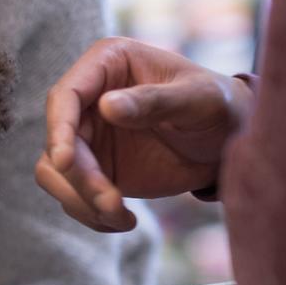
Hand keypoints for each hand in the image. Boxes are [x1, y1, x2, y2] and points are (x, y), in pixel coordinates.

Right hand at [39, 37, 254, 231]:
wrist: (229, 140)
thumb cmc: (217, 105)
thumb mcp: (197, 98)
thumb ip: (154, 100)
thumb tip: (105, 107)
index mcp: (107, 64)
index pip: (65, 96)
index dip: (59, 129)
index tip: (66, 162)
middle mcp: (89, 99)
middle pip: (58, 141)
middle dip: (79, 178)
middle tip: (111, 204)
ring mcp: (88, 136)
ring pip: (56, 172)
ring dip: (81, 200)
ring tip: (120, 216)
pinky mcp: (94, 168)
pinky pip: (74, 194)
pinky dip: (92, 215)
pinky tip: (123, 220)